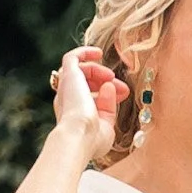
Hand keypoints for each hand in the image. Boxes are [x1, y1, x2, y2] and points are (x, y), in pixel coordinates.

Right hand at [52, 46, 126, 164]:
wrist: (80, 137)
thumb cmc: (92, 140)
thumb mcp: (107, 126)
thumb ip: (109, 108)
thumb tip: (109, 86)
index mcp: (75, 114)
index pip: (90, 97)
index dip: (109, 92)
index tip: (124, 94)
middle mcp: (68, 100)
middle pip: (86, 83)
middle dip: (106, 82)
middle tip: (123, 88)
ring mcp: (67, 88)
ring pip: (80, 71)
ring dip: (99, 71)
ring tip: (111, 76)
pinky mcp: (68, 76)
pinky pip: (71, 58)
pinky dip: (85, 52)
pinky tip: (98, 53)